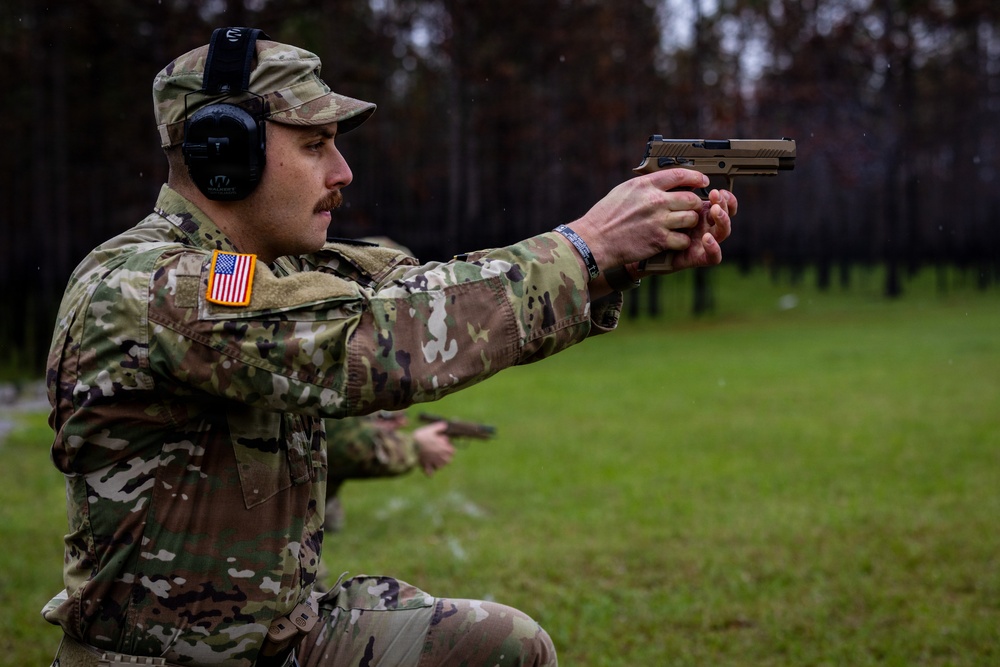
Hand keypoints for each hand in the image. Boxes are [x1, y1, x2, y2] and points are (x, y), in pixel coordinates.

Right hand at [413, 422, 455, 475]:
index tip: (442, 445)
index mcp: (444, 447)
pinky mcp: (426, 466)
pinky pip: (430, 474)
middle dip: (444, 458)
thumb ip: (439, 427)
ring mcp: (433, 462)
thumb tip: (445, 425)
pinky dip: (429, 472)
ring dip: (438, 464)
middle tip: (437, 453)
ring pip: (440, 467)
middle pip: (448, 461)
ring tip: (432, 460)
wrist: (410, 445)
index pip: (452, 451)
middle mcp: (441, 456)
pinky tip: (426, 468)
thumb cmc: (421, 436)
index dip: (448, 448)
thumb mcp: (430, 429)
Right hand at [565, 168, 713, 270]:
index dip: (696, 177)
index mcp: (645, 185)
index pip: (679, 175)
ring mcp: (658, 221)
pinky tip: (674, 240)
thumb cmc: (605, 216)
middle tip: (692, 208)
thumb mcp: (623, 190)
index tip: (702, 181)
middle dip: (695, 204)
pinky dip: (681, 241)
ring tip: (682, 225)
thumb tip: (663, 181)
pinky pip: (683, 239)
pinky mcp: (659, 240)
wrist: (594, 240)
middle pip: (691, 198)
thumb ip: (645, 186)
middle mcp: (655, 201)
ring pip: (691, 218)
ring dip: (690, 222)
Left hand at [635, 187, 736, 275]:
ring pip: (723, 232)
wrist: (632, 247)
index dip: (723, 195)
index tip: (715, 186)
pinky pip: (713, 257)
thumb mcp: (656, 202)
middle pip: (724, 214)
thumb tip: (681, 176)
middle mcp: (703, 226)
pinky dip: (714, 248)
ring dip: (722, 220)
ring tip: (715, 211)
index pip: (719, 202)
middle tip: (715, 195)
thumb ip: (669, 189)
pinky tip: (707, 238)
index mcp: (698, 211)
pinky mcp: (696, 258)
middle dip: (723, 203)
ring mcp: (701, 242)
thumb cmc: (644, 224)